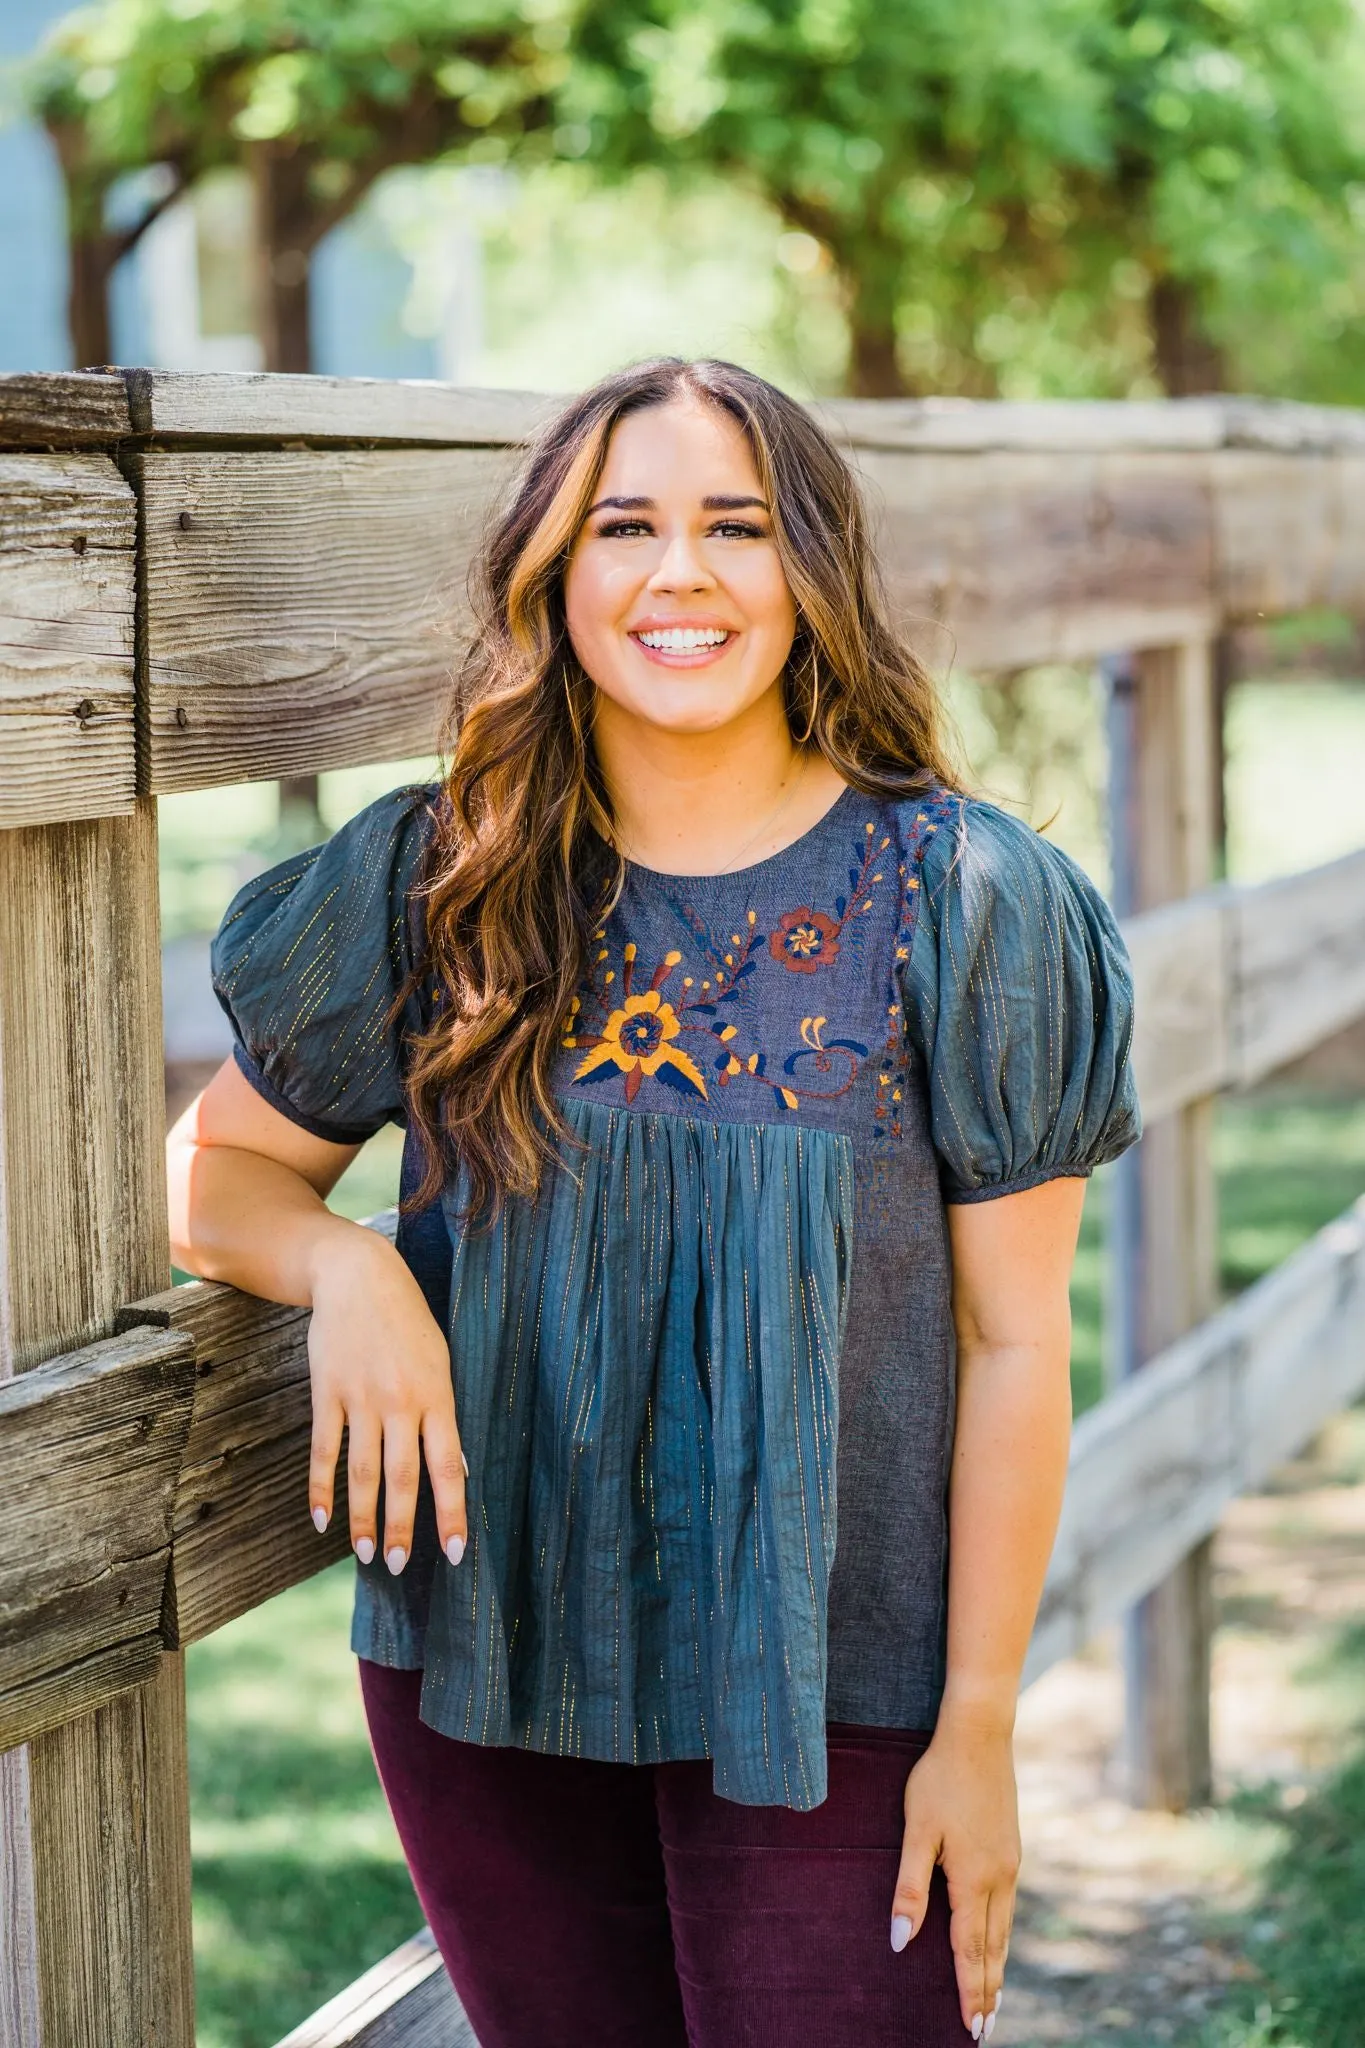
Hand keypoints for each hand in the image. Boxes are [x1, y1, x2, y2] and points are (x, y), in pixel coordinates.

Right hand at [305, 1226, 466, 1575]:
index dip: (452, 1512)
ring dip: (363, 1517)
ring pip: (362, 1471)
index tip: (455, 1553)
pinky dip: (321, 1488)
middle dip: (402, 1527)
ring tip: (367, 1554)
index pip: (448, 1466)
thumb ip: (445, 1416)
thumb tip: (457, 1470)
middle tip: (398, 1566)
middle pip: (402, 1477)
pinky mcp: (328, 1393)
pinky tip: (322, 1519)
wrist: (360, 1278)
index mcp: (437, 1396)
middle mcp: (401, 1402)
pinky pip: (325, 1449)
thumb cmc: (409, 1324)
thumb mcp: (440, 1363)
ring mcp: (361, 1398)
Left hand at [890, 1707, 1019, 2039]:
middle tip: (985, 2032)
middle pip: (992, 1949)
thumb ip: (908, 1888)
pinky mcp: (1012, 1850)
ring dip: (997, 1968)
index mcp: (973, 1879)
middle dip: (987, 1992)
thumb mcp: (916, 1831)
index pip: (969, 1951)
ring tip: (993, 2000)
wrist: (979, 1734)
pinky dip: (1002, 1937)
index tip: (972, 2029)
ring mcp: (1010, 1864)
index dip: (969, 1992)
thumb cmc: (939, 1778)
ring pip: (1004, 1930)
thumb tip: (899, 1941)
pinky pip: (1007, 1908)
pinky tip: (997, 1942)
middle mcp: (999, 1878)